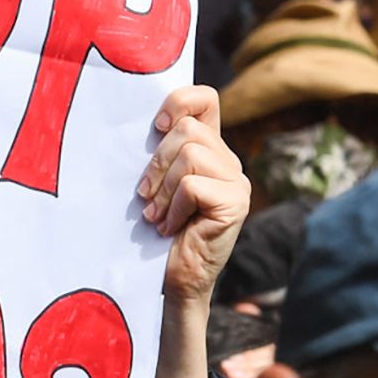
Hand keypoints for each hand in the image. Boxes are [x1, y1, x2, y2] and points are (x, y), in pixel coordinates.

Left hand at [139, 85, 249, 304]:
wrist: (174, 279)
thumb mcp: (154, 182)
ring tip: (156, 214)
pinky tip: (170, 227)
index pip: (204, 98)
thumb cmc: (157, 229)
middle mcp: (228, 160)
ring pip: (191, 155)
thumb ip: (157, 152)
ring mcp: (237, 182)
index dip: (178, 102)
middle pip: (189, 129)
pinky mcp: (237, 203)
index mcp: (209, 148)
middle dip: (157, 162)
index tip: (155, 128)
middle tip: (146, 195)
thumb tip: (139, 124)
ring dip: (163, 188)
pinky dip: (173, 208)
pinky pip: (193, 186)